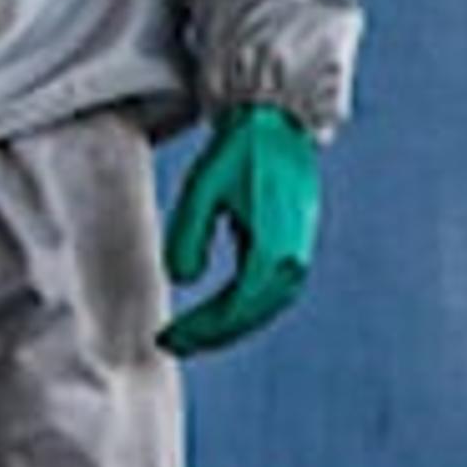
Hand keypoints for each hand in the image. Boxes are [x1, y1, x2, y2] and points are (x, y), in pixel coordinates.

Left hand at [159, 102, 319, 355]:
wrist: (276, 124)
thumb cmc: (238, 150)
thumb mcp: (203, 187)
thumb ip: (189, 233)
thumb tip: (183, 279)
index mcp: (276, 246)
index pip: (237, 305)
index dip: (202, 328)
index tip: (169, 337)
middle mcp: (293, 257)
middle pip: (251, 314)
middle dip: (211, 334)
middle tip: (172, 342)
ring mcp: (297, 253)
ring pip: (262, 307)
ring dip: (227, 325)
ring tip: (190, 334)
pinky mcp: (294, 247)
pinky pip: (267, 291)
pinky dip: (241, 307)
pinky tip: (216, 312)